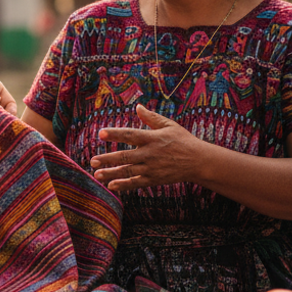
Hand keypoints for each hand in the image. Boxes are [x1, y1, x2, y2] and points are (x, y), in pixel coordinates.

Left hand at [90, 104, 204, 191]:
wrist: (199, 161)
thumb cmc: (183, 140)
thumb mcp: (169, 125)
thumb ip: (151, 118)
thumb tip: (137, 106)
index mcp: (152, 138)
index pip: (130, 135)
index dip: (115, 134)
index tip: (100, 133)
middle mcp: (150, 154)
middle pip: (125, 156)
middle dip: (108, 159)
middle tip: (92, 160)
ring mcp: (152, 168)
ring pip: (128, 171)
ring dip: (111, 173)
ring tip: (96, 174)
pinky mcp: (154, 179)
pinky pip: (136, 183)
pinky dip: (124, 185)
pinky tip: (112, 185)